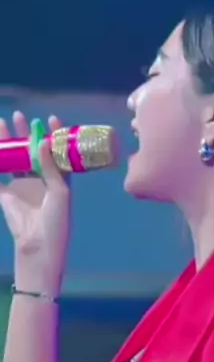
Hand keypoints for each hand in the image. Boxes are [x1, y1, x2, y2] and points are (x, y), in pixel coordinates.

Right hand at [0, 112, 71, 293]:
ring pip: (13, 158)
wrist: (38, 245)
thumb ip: (51, 168)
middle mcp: (40, 179)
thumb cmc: (57, 220)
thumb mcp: (59, 192)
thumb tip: (43, 142)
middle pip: (31, 151)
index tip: (50, 118)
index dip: (53, 135)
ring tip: (1, 124)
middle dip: (25, 133)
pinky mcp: (6, 194)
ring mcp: (22, 185)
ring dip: (8, 142)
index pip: (55, 152)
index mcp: (57, 178)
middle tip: (19, 117)